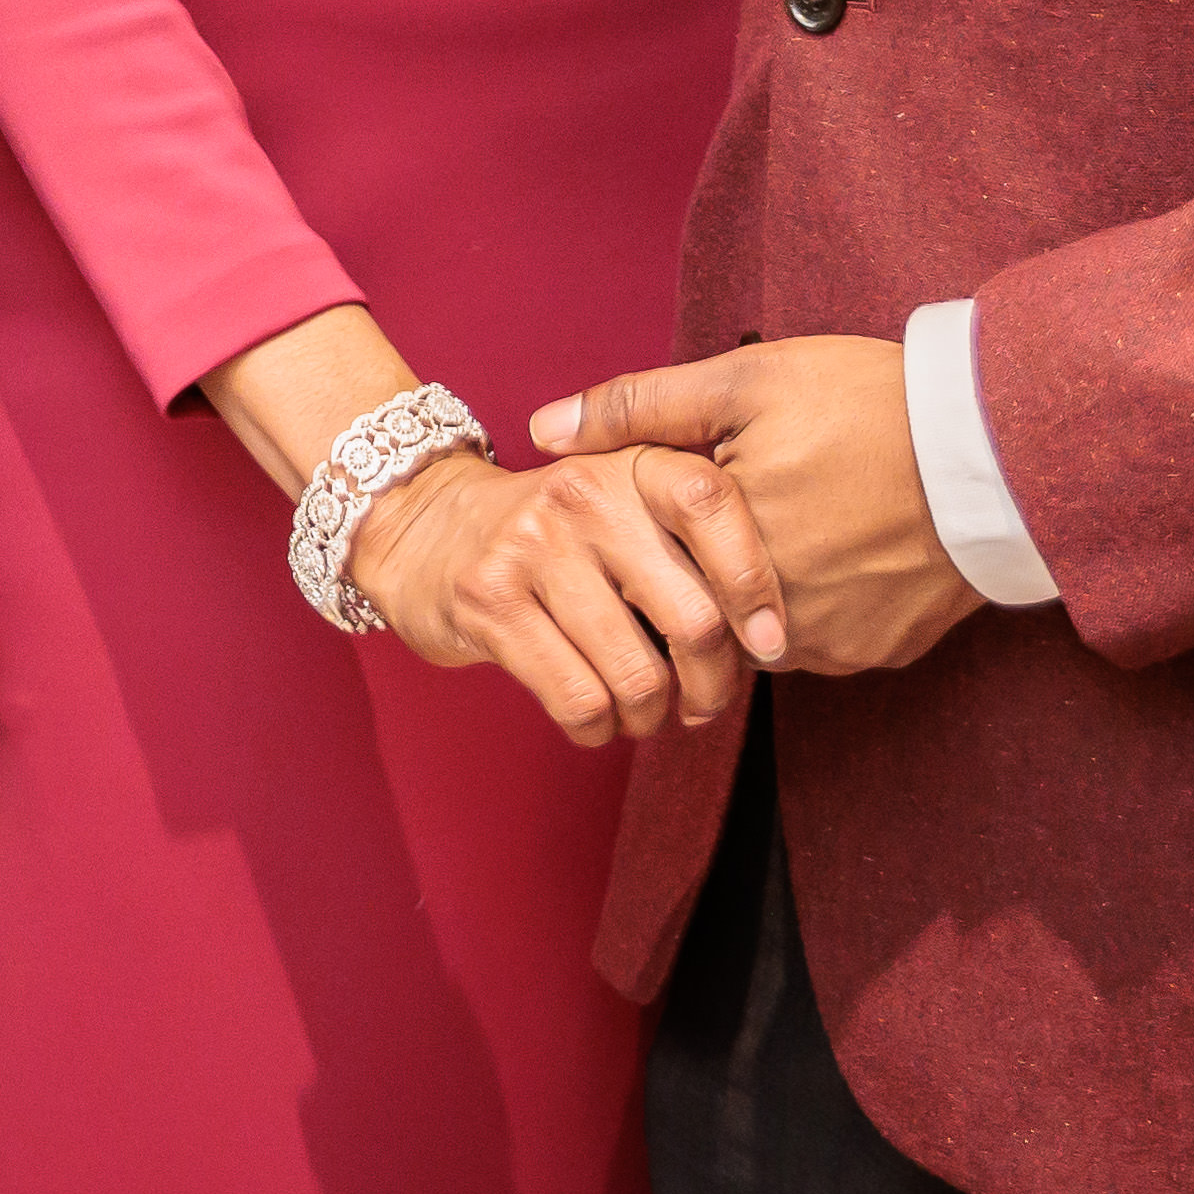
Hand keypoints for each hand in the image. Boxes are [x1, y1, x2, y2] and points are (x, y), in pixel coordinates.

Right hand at [348, 444, 787, 746]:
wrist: (422, 525)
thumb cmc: (554, 534)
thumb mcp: (618, 501)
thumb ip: (687, 541)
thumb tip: (769, 639)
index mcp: (628, 465)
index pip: (714, 505)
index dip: (757, 582)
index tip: (772, 644)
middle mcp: (583, 496)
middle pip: (693, 618)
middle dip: (713, 685)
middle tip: (703, 701)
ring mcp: (531, 548)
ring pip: (637, 676)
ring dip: (651, 717)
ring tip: (643, 712)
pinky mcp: (489, 603)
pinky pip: (578, 700)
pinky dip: (598, 729)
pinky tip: (595, 719)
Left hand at [545, 337, 986, 676]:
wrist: (1000, 449)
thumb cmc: (869, 403)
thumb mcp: (747, 381)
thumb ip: (640, 407)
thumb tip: (543, 429)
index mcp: (728, 549)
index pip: (647, 579)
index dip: (644, 549)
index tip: (650, 527)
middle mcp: (775, 617)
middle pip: (701, 613)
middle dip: (697, 574)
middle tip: (738, 515)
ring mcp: (832, 642)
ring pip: (760, 632)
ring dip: (756, 594)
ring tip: (796, 524)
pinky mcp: (879, 651)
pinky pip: (822, 640)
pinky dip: (817, 604)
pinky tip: (838, 549)